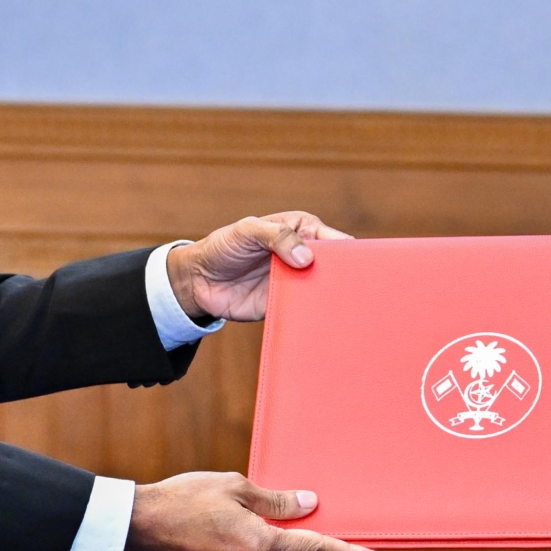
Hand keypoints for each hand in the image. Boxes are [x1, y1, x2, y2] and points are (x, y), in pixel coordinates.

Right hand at [124, 472, 379, 550]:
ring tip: (279, 521)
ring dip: (289, 550)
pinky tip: (254, 531)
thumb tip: (311, 506)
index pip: (315, 550)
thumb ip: (277, 501)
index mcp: (258, 544)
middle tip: (314, 520)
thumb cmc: (186, 498)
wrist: (141, 524)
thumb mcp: (236, 487)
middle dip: (314, 547)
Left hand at [167, 211, 351, 322]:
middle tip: (348, 289)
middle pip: (334, 268)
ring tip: (339, 308)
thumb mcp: (248, 230)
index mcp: (301, 230)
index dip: (345, 252)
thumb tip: (306, 257)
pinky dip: (311, 314)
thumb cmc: (224, 246)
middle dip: (342, 278)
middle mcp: (303, 255)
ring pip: (322, 290)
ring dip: (328, 298)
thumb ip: (277, 236)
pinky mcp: (286, 303)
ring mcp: (296, 280)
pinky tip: (319, 319)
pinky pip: (304, 310)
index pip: (333, 240)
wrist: (198, 280)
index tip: (352, 265)